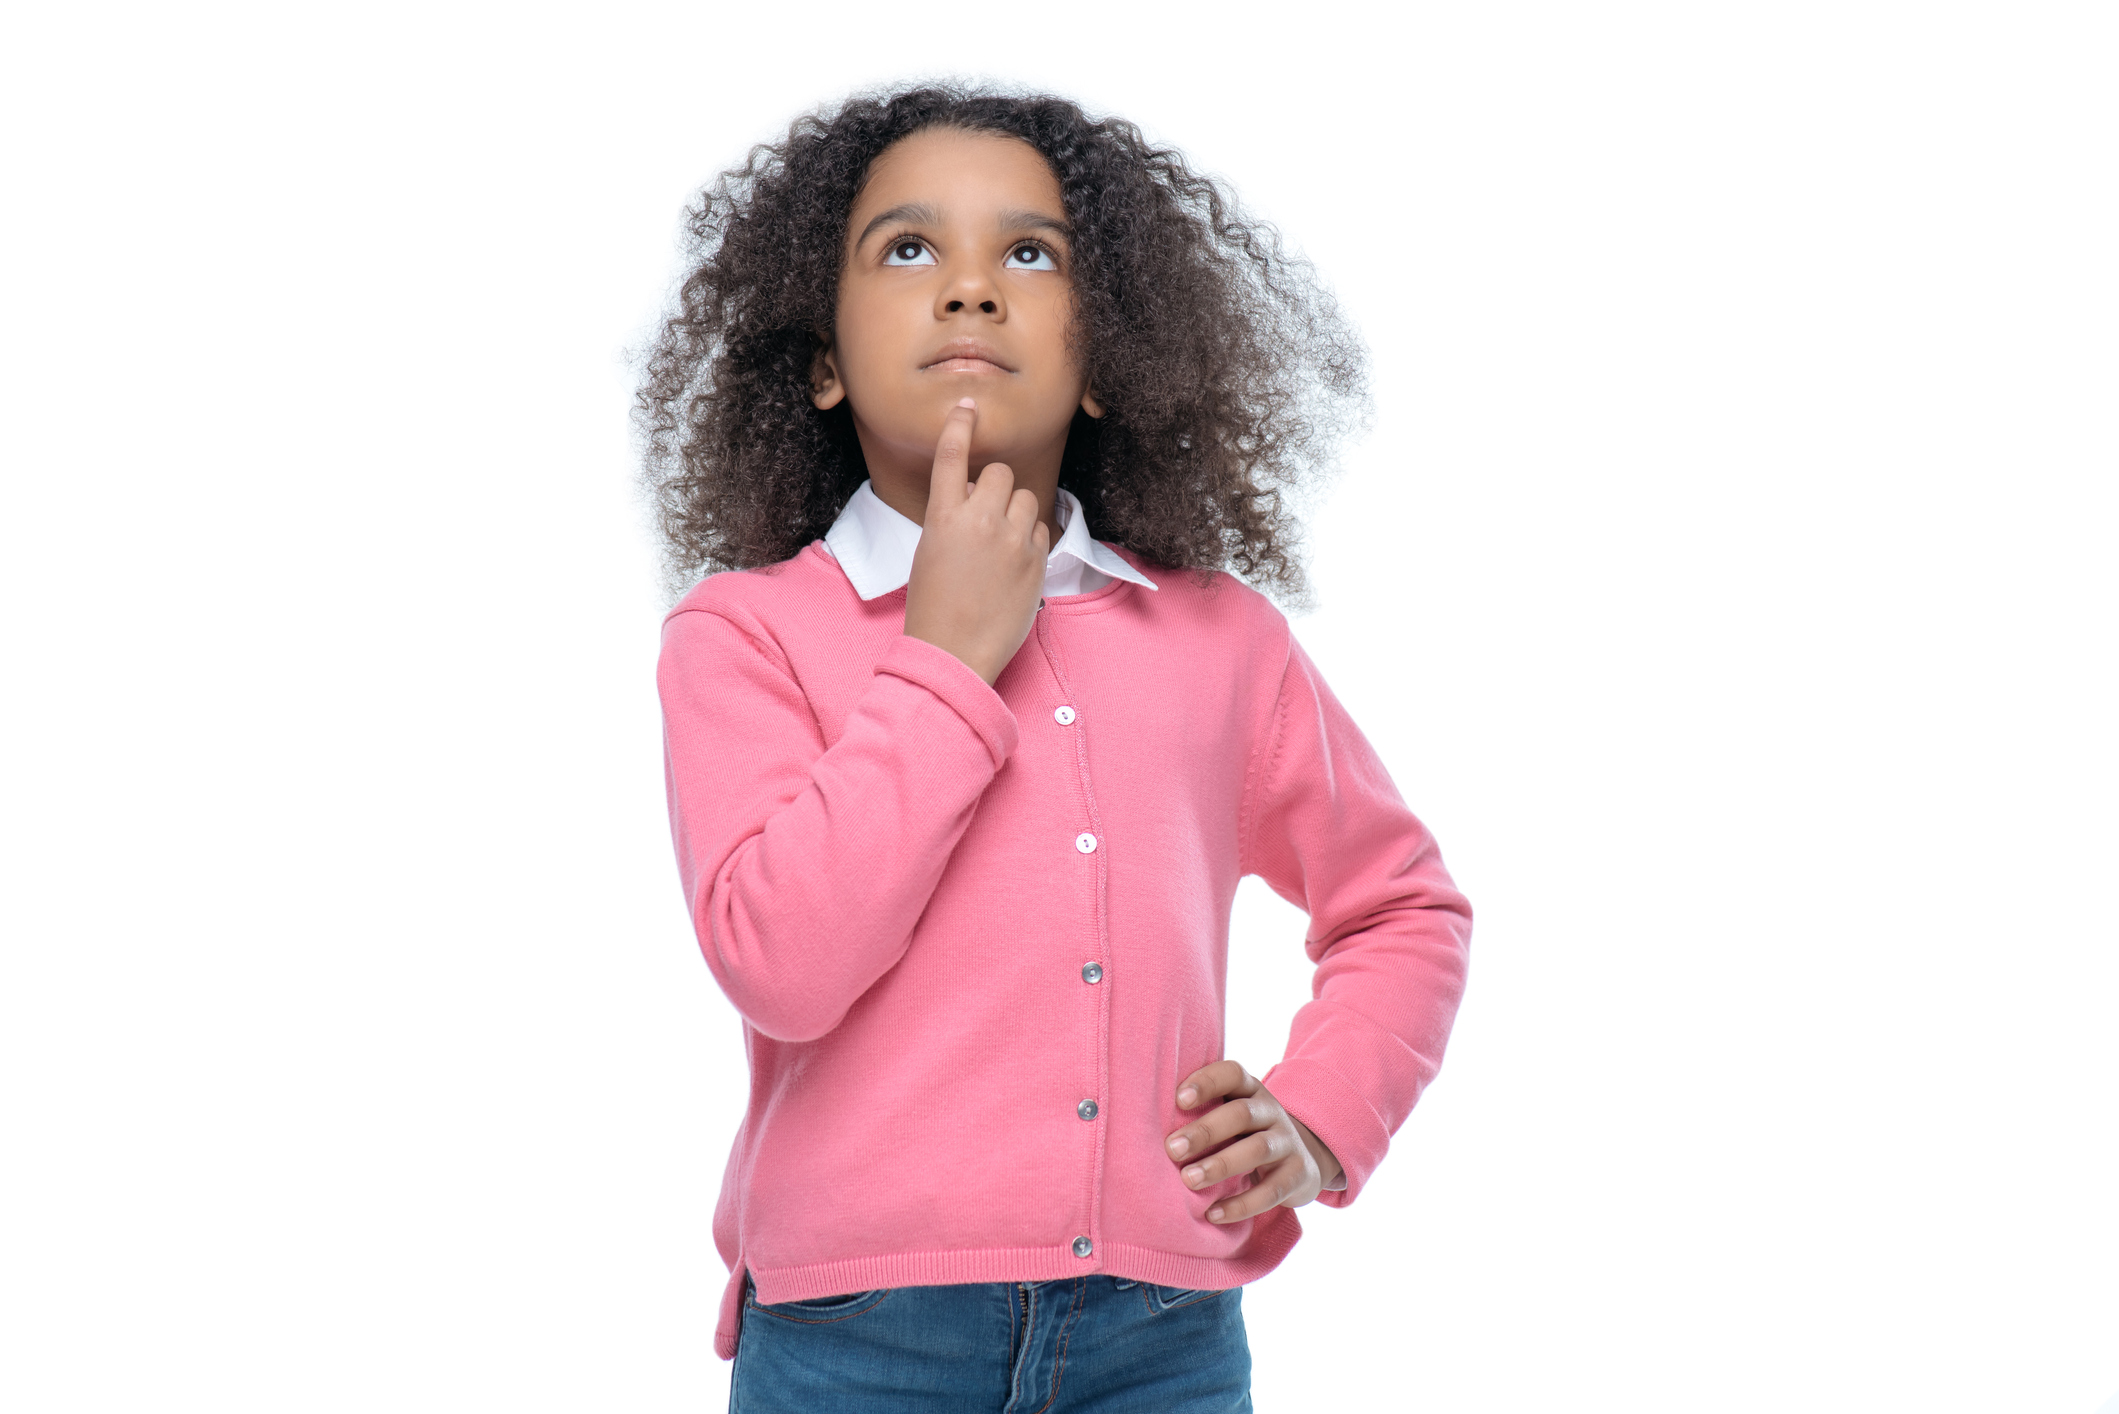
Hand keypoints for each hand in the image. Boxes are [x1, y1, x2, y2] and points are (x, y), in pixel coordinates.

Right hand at [901, 397, 1049, 686]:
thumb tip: (976, 498)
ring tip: (1000, 542)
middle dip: (994, 486)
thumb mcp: (929, 553)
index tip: (968, 406)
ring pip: (1026, 498)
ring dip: (1015, 510)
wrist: (954, 652)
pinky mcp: (1037, 561)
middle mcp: (980, 522)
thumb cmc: (933, 607)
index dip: (960, 426)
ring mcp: (1012, 541)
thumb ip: (952, 518)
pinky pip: (1041, 529)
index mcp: (943, 518)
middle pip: (1000, 473)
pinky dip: (1030, 538)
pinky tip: (1014, 563)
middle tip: (985, 512)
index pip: (952, 456)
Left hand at [1165, 1060, 1344, 1223]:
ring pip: (1257, 1149)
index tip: (1178, 1099)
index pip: (1232, 1074)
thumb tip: (1145, 1128)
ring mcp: (1288, 1143)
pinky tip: (1213, 1213)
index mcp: (1251, 1091)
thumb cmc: (1245, 1136)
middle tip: (1172, 1149)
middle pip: (1241, 1114)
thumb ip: (1201, 1114)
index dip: (1206, 1082)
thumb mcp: (1231, 1117)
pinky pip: (1271, 1191)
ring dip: (1220, 1165)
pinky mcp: (1298, 1175)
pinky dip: (1241, 1204)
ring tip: (1189, 1180)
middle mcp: (1272, 1112)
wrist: (1302, 1161)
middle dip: (1205, 1131)